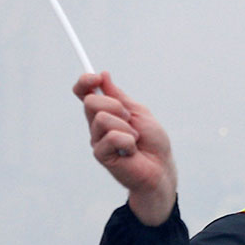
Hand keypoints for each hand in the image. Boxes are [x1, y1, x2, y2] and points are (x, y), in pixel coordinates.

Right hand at [72, 71, 176, 225]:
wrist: (161, 168)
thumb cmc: (152, 142)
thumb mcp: (138, 112)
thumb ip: (119, 96)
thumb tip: (103, 76)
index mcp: (105, 112)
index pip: (84, 92)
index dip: (85, 82)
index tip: (97, 78)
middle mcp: (97, 125)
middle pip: (90, 101)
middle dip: (115, 106)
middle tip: (130, 120)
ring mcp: (97, 140)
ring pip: (101, 118)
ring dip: (125, 126)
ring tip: (134, 139)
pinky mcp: (101, 155)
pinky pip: (112, 137)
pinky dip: (128, 141)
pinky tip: (132, 151)